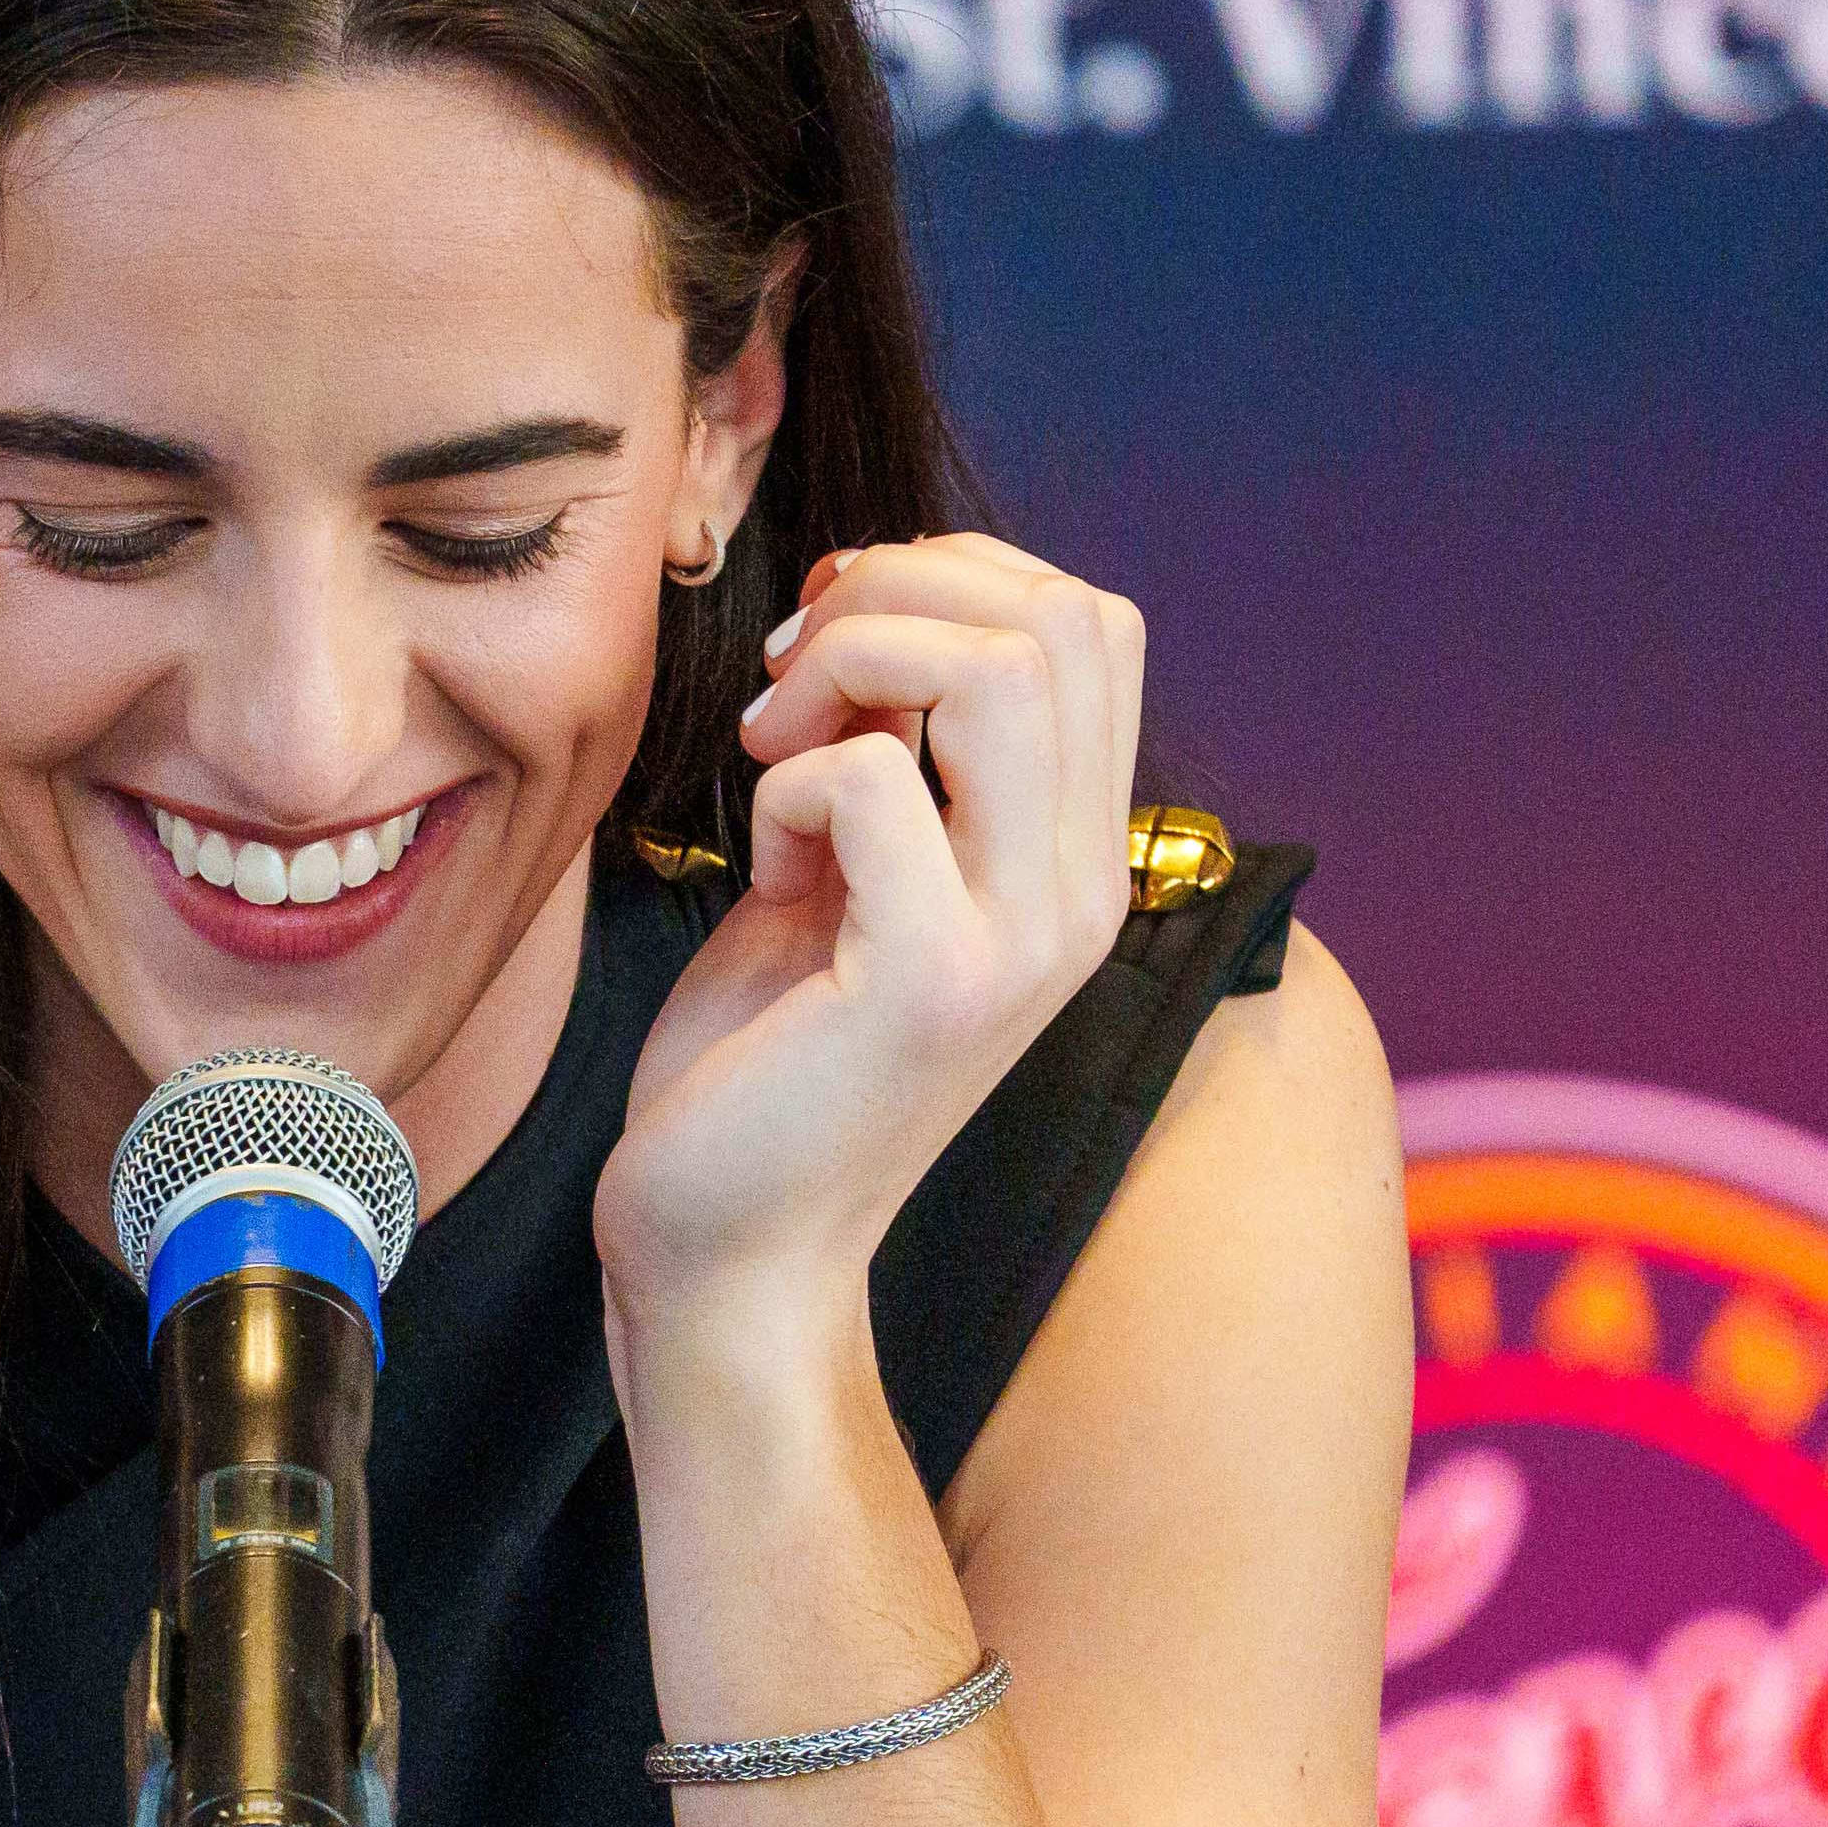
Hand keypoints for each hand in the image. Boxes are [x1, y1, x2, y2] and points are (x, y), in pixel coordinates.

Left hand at [602, 533, 1149, 1326]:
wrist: (732, 1248)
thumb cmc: (768, 1058)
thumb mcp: (850, 870)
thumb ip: (894, 749)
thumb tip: (875, 609)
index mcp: (1076, 860)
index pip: (1096, 624)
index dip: (953, 578)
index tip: (830, 641)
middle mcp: (1082, 894)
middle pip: (1064, 618)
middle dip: (897, 592)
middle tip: (791, 677)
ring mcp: (1023, 940)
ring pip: (996, 668)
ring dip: (852, 661)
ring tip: (775, 740)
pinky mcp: (933, 983)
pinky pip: (873, 776)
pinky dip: (790, 781)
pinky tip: (765, 861)